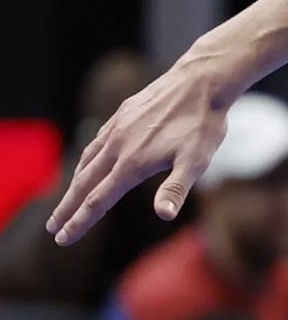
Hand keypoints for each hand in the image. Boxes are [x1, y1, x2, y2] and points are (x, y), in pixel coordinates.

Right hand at [45, 60, 235, 244]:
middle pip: (83, 184)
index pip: (97, 201)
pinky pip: (96, 141)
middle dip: (66, 208)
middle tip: (52, 228)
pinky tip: (90, 162)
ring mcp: (117, 128)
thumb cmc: (203, 123)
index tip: (62, 239)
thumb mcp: (197, 160)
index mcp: (132, 164)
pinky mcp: (121, 114)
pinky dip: (86, 158)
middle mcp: (117, 146)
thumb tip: (164, 215)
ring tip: (66, 200)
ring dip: (74, 183)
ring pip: (86, 161)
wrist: (201, 79)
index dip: (79, 222)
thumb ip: (177, 188)